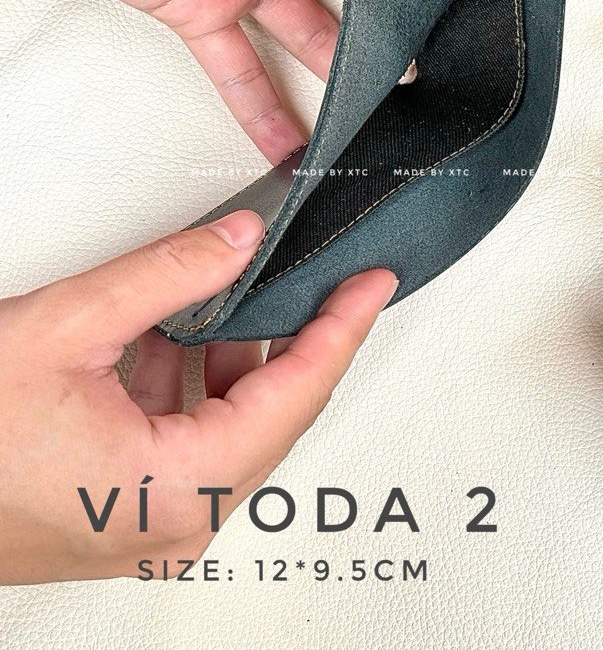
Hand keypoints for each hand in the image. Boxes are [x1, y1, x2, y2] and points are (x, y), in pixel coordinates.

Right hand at [0, 210, 396, 582]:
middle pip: (272, 413)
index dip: (342, 329)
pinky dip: (190, 389)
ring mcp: (155, 528)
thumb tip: (239, 240)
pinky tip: (171, 342)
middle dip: (291, 338)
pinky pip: (191, 445)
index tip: (372, 286)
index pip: (297, 394)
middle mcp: (179, 522)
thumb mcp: (63, 330)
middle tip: (323, 281)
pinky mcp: (130, 519)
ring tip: (228, 298)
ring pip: (232, 427)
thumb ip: (166, 276)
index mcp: (179, 488)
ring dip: (233, 360)